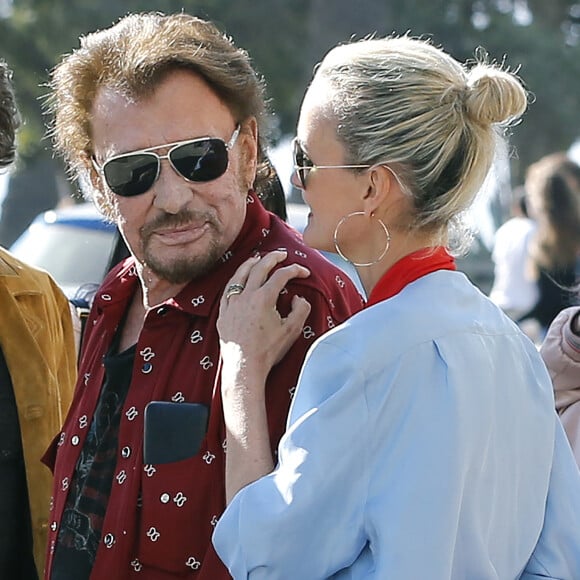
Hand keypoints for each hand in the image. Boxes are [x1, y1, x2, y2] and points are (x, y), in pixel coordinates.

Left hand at [217, 250, 311, 382]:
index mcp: (264, 298)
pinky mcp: (223, 313)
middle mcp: (246, 296)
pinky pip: (227, 290)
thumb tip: (297, 298)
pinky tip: (238, 279)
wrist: (245, 368)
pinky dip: (235, 280)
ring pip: (239, 275)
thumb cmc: (268, 351)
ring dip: (250, 264)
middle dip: (272, 258)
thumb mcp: (292, 330)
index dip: (294, 270)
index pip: (281, 275)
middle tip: (281, 254)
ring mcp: (232, 304)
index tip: (304, 272)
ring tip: (257, 258)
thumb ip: (300, 309)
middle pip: (259, 268)